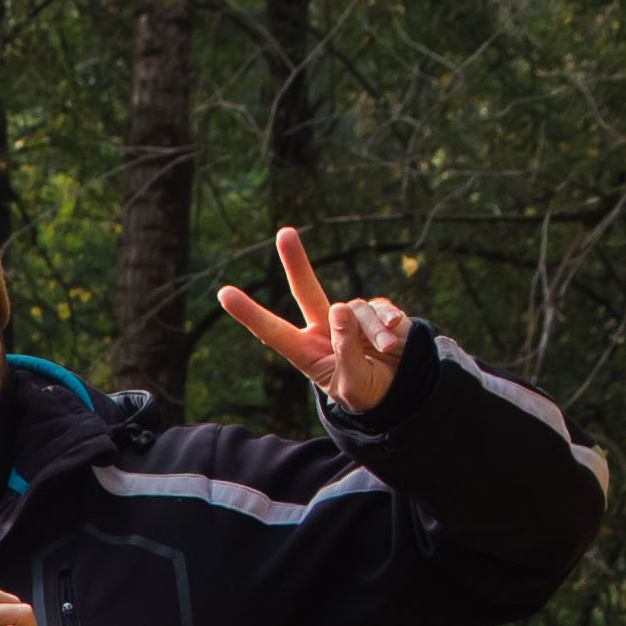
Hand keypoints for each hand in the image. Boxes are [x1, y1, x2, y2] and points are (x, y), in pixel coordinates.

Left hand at [215, 224, 409, 413]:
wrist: (401, 390)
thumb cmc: (367, 392)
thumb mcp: (352, 383)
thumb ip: (345, 350)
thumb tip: (341, 309)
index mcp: (306, 352)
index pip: (273, 332)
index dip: (249, 314)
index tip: (224, 294)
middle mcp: (325, 329)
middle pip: (306, 291)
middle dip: (296, 262)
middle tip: (285, 233)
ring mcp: (351, 318)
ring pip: (354, 309)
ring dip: (371, 332)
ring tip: (384, 351)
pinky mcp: (377, 311)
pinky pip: (380, 308)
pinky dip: (387, 324)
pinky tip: (393, 339)